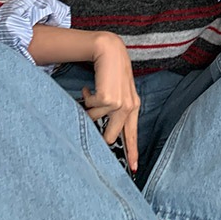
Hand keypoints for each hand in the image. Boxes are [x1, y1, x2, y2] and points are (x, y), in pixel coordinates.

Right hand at [83, 32, 140, 172]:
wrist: (110, 51)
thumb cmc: (112, 71)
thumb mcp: (119, 91)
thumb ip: (117, 110)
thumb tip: (106, 131)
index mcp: (134, 106)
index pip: (133, 134)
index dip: (133, 152)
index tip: (134, 168)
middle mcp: (129, 107)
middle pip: (111, 136)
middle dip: (99, 136)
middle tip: (90, 128)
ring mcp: (119, 103)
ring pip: (96, 120)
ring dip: (90, 108)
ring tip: (92, 94)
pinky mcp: (108, 98)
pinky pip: (89, 108)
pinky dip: (86, 98)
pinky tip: (89, 88)